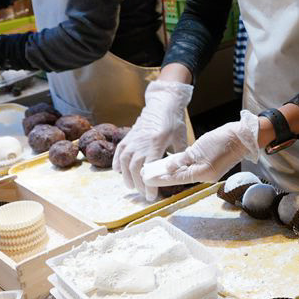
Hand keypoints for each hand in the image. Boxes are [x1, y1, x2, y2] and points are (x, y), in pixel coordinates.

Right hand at [113, 80, 193, 195]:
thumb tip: (181, 171)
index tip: (152, 195)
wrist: (162, 103)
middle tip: (144, 195)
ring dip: (126, 176)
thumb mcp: (180, 138)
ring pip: (124, 161)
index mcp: (156, 143)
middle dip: (139, 184)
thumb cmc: (173, 121)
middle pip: (135, 168)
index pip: (150, 168)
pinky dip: (117, 163)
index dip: (149, 184)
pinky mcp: (128, 136)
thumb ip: (180, 155)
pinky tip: (119, 172)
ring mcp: (133, 139)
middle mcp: (141, 142)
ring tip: (131, 187)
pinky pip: (119, 151)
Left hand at [141, 110, 258, 187]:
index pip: (177, 178)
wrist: (243, 137)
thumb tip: (169, 167)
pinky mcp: (211, 166)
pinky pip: (193, 169)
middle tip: (147, 174)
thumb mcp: (199, 148)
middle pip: (180, 178)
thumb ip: (183, 158)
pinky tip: (172, 164)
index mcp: (202, 173)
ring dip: (172, 172)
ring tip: (156, 169)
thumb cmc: (223, 140)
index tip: (147, 179)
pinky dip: (182, 167)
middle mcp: (205, 176)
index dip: (161, 178)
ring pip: (186, 173)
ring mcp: (209, 172)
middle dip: (164, 176)